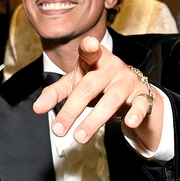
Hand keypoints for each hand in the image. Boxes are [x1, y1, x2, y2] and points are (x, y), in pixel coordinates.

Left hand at [33, 36, 159, 144]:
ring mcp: (128, 81)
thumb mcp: (76, 84)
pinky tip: (128, 123)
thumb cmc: (99, 83)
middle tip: (58, 129)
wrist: (132, 90)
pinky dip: (135, 114)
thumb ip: (55, 93)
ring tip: (79, 136)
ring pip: (111, 99)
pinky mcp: (142, 95)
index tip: (89, 44)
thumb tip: (37, 108)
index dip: (89, 47)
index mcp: (95, 60)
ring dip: (94, 120)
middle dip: (72, 109)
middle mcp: (112, 67)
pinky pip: (141, 105)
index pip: (90, 52)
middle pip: (89, 87)